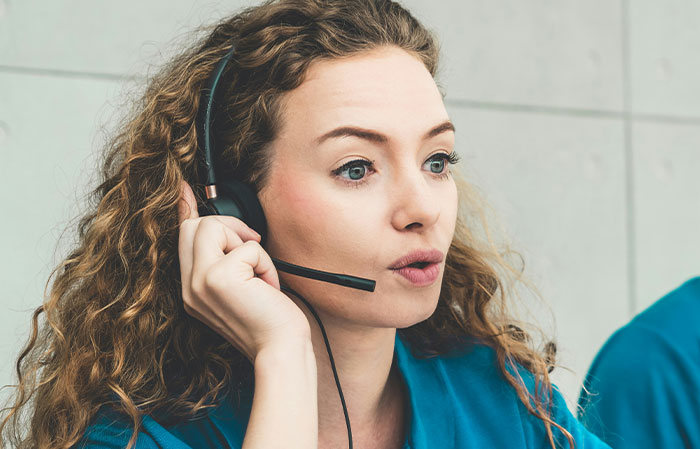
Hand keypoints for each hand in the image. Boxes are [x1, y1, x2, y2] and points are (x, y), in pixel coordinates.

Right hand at [177, 181, 310, 361]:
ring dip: (248, 247)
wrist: (280, 349)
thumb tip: (228, 229)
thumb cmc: (269, 322)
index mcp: (193, 288)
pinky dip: (265, 264)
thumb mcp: (242, 289)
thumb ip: (227, 261)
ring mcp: (200, 282)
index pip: (182, 239)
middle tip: (251, 248)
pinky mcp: (218, 278)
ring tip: (259, 276)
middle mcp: (189, 286)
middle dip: (229, 226)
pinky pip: (247, 247)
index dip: (184, 210)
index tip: (184, 190)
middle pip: (196, 226)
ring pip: (214, 227)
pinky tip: (267, 287)